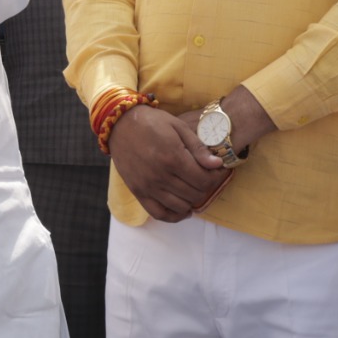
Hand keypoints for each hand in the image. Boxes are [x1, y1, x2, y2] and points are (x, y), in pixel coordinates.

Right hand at [105, 103, 230, 223]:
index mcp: (173, 157)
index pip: (204, 180)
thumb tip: (217, 164)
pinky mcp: (138, 192)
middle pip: (194, 194)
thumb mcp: (178, 126)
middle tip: (206, 177)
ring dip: (192, 200)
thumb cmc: (151, 122)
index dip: (216, 177)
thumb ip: (197, 147)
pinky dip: (174, 216)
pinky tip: (182, 210)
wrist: (119, 124)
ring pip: (180, 206)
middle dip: (206, 187)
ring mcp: (148, 186)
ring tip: (194, 188)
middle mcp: (161, 176)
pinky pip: (159, 213)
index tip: (219, 171)